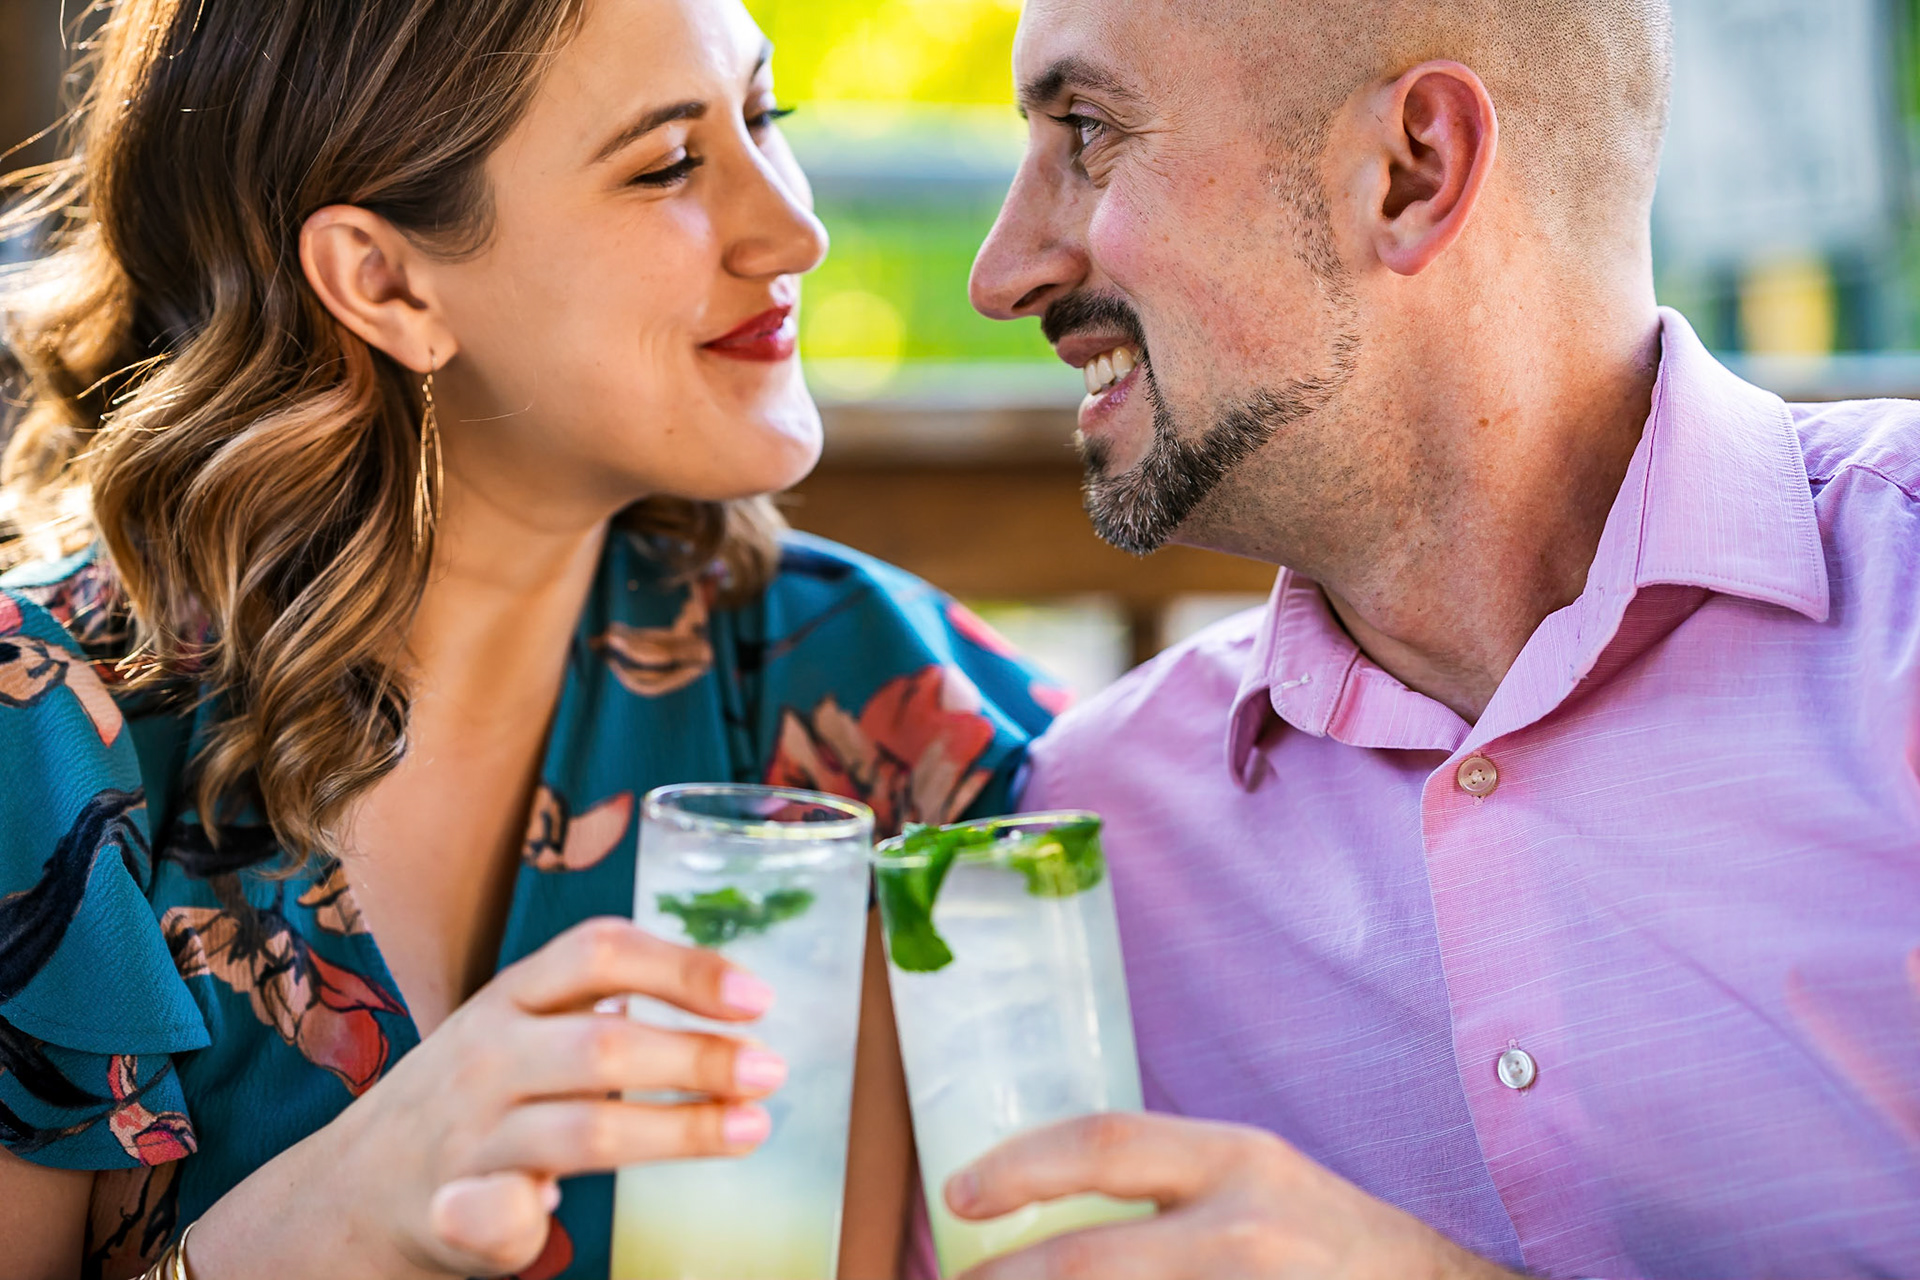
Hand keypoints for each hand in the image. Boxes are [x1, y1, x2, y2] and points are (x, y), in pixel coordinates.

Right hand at [200, 917, 784, 1278]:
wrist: (347, 1191)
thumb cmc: (475, 1099)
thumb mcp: (522, 1027)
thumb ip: (602, 1007)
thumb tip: (731, 1003)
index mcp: (511, 996)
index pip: (598, 951)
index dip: (682, 967)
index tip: (756, 996)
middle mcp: (487, 1055)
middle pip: (604, 1045)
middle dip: (697, 1059)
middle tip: (771, 1071)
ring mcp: (468, 1136)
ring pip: (582, 1131)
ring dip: (676, 1132)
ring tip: (749, 1129)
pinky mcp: (451, 1213)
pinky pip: (506, 1214)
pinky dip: (538, 1217)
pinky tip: (564, 1215)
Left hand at [944, 1112, 1519, 1279]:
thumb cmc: (1328, 1241)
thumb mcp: (1254, 1183)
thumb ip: (1166, 1188)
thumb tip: (1047, 1210)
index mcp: (1237, 1160)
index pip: (1105, 1141)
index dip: (1020, 1166)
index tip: (958, 1196)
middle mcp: (1244, 1228)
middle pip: (1090, 1257)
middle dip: (1009, 1279)